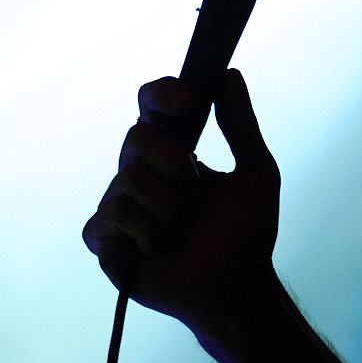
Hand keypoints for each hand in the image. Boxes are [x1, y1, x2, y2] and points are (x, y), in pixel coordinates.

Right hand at [82, 70, 279, 327]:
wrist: (236, 288)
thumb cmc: (246, 236)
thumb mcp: (256, 172)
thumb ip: (241, 124)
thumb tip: (228, 74)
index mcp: (171, 153)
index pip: (150, 108)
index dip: (160, 95)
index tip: (187, 102)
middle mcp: (140, 173)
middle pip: (134, 137)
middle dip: (173, 165)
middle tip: (194, 195)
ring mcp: (119, 206)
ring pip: (127, 180)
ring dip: (167, 210)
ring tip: (180, 232)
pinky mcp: (105, 240)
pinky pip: (108, 217)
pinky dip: (142, 233)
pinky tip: (157, 250)